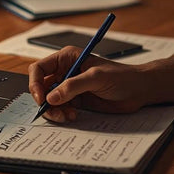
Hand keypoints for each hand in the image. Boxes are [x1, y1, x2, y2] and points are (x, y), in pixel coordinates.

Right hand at [28, 46, 149, 122]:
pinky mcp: (76, 100)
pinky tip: (73, 115)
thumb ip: (73, 86)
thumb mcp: (96, 78)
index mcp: (67, 58)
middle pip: (41, 87)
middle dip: (44, 100)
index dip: (35, 83)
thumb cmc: (121, 77)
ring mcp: (69, 87)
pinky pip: (60, 108)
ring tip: (67, 115)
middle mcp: (65, 71)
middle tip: (54, 111)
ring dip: (54, 110)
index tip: (40, 98)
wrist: (138, 90)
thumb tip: (51, 96)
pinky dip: (62, 114)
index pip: (40, 68)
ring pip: (49, 100)